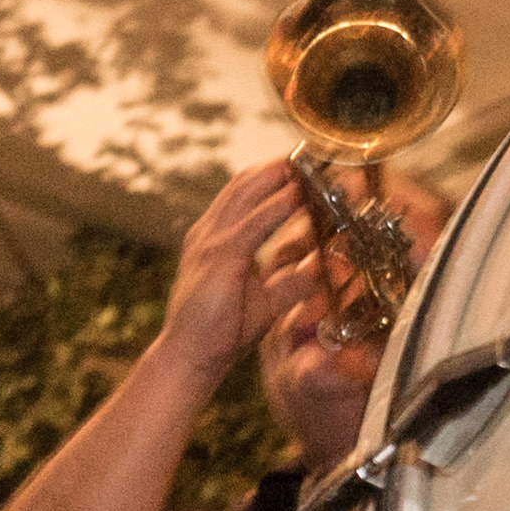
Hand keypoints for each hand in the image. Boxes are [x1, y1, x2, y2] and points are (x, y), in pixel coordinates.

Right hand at [159, 159, 315, 377]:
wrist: (189, 357)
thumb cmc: (222, 331)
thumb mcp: (264, 298)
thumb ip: (288, 278)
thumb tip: (319, 265)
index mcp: (214, 238)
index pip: (244, 193)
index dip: (273, 176)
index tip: (304, 165)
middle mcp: (208, 232)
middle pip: (244, 182)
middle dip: (279, 165)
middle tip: (313, 153)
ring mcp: (210, 241)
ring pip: (247, 192)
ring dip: (281, 175)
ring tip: (311, 163)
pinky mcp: (218, 256)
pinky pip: (253, 222)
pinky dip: (278, 205)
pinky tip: (300, 195)